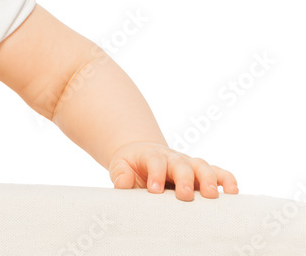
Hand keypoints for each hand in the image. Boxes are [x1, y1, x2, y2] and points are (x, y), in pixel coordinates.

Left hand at [108, 141, 238, 200]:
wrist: (142, 155)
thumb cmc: (131, 166)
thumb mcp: (120, 167)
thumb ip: (120, 174)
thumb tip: (124, 182)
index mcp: (152, 156)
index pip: (155, 162)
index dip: (156, 174)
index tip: (154, 190)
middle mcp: (173, 159)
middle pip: (182, 165)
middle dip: (185, 179)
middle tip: (185, 195)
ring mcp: (190, 165)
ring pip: (203, 167)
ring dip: (209, 180)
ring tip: (212, 196)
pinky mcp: (202, 173)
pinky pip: (219, 173)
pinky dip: (227, 180)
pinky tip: (233, 192)